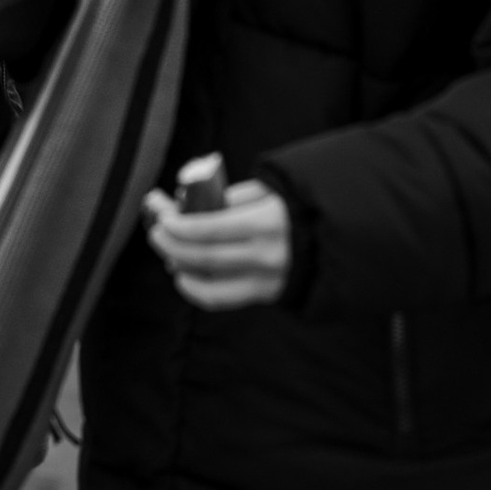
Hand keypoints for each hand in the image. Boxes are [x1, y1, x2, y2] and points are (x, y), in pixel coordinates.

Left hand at [142, 179, 292, 311]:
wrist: (334, 238)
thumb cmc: (294, 206)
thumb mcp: (268, 191)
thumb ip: (230, 200)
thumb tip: (189, 210)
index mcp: (269, 222)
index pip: (211, 229)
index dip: (179, 225)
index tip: (162, 216)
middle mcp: (268, 256)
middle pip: (205, 257)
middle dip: (172, 245)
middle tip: (156, 233)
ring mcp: (268, 282)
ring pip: (209, 285)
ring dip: (180, 268)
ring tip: (168, 252)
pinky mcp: (266, 296)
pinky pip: (222, 299)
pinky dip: (196, 288)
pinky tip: (183, 275)